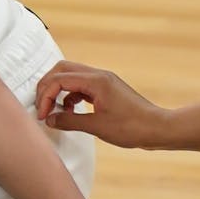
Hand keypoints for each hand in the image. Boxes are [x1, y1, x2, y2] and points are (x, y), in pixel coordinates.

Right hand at [35, 60, 167, 147]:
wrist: (157, 128)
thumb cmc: (132, 127)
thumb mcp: (97, 127)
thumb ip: (70, 121)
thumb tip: (50, 119)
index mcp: (96, 81)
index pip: (59, 79)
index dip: (45, 96)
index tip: (42, 115)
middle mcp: (99, 75)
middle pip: (61, 70)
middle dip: (47, 87)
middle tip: (42, 106)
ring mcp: (103, 81)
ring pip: (71, 75)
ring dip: (58, 90)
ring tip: (54, 110)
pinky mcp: (106, 89)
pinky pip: (81, 85)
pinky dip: (70, 94)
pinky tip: (70, 110)